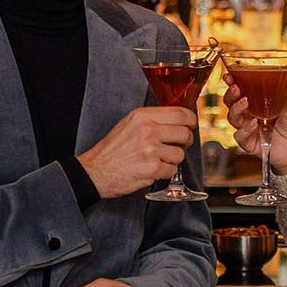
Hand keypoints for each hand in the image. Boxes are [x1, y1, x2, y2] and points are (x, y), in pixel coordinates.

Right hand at [78, 106, 196, 199]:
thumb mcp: (128, 124)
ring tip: (158, 160)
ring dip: (173, 159)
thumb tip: (176, 120)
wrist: (95, 171)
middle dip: (185, 142)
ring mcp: (151, 149)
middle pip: (185, 133)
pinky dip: (165, 172)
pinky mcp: (152, 168)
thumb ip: (151, 120)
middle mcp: (148, 130)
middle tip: (178, 146)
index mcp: (142, 116)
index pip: (180, 114)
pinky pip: (172, 170)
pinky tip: (152, 170)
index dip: (191, 121)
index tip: (191, 125)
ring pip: (180, 154)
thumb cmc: (111, 150)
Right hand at [223, 75, 286, 174]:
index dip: (232, 83)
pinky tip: (253, 124)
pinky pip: (240, 136)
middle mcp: (249, 116)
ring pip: (233, 118)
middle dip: (230, 95)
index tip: (229, 75)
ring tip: (245, 102)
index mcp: (256, 104)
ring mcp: (248, 130)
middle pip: (231, 103)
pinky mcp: (249, 143)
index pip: (240, 91)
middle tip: (236, 88)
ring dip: (236, 109)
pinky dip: (245, 129)